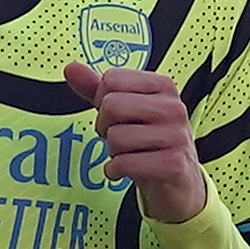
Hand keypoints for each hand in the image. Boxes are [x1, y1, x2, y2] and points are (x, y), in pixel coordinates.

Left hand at [76, 60, 208, 223]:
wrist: (178, 179)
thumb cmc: (148, 140)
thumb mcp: (124, 109)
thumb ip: (97, 88)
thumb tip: (71, 68)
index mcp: (163, 85)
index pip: (111, 79)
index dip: (102, 100)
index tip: (116, 115)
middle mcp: (174, 107)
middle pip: (112, 105)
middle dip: (105, 126)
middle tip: (120, 137)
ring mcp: (176, 136)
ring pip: (116, 136)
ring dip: (113, 151)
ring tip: (130, 153)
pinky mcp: (173, 164)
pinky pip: (124, 163)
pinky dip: (115, 170)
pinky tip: (127, 170)